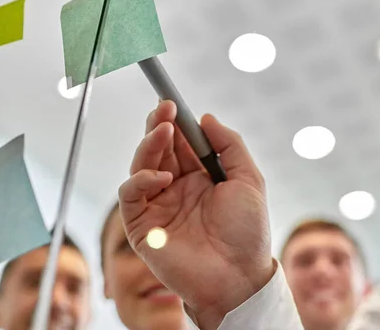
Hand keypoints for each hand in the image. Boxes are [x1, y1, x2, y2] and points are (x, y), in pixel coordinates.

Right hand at [118, 101, 273, 328]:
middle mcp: (177, 189)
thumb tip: (206, 118)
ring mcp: (159, 206)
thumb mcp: (249, 180)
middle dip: (160, 125)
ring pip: (141, 166)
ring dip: (150, 144)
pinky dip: (140, 180)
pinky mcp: (143, 226)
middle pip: (159, 149)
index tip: (174, 101)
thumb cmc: (248, 232)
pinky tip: (160, 176)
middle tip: (165, 107)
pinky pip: (130, 196)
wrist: (239, 276)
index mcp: (201, 179)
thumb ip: (229, 146)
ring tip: (164, 130)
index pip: (181, 143)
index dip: (177, 122)